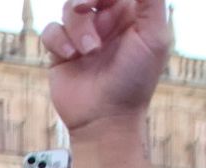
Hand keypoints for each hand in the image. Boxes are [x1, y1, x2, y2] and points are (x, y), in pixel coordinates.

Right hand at [43, 0, 170, 135]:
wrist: (105, 118)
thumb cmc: (134, 80)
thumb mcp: (154, 37)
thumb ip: (151, 2)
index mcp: (130, 14)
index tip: (102, 2)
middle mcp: (105, 22)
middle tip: (87, 7)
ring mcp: (81, 36)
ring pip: (69, 8)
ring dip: (78, 28)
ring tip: (89, 52)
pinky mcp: (60, 52)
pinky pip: (51, 31)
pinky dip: (59, 41)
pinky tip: (72, 57)